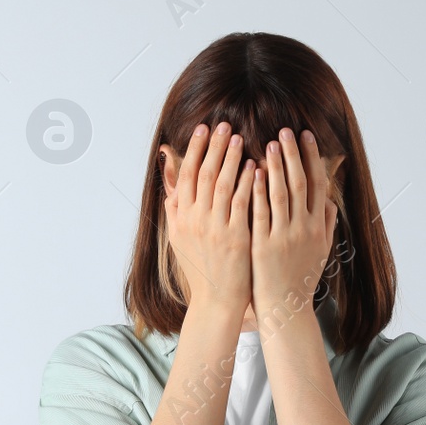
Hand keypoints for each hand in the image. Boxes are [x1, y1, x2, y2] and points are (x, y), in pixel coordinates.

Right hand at [161, 122, 256, 314]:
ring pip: (222, 184)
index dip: (194, 149)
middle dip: (213, 146)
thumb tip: (170, 175)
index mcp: (181, 217)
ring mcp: (215, 229)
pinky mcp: (236, 238)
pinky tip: (255, 166)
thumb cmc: (201, 268)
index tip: (202, 128)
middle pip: (203, 174)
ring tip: (238, 137)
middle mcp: (195, 220)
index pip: (186, 174)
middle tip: (223, 124)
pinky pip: (242, 203)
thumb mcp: (179, 236)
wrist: (216, 300)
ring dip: (230, 158)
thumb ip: (175, 205)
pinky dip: (247, 182)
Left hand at [251, 128, 337, 312]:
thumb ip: (328, 225)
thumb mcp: (321, 252)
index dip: (312, 158)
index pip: (318, 184)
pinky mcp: (264, 245)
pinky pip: (261, 213)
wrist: (286, 307)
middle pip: (301, 183)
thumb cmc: (301, 279)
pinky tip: (254, 172)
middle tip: (286, 130)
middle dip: (294, 154)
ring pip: (282, 194)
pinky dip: (258, 191)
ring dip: (277, 166)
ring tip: (270, 143)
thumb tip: (332, 202)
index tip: (307, 136)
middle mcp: (305, 229)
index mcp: (319, 227)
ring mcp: (284, 237)